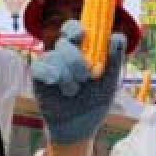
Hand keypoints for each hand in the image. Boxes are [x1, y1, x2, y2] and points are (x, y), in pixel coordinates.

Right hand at [31, 20, 125, 144]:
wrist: (78, 127)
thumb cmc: (94, 102)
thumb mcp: (109, 82)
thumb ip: (114, 59)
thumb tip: (118, 36)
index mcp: (81, 51)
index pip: (73, 29)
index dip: (74, 28)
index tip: (81, 36)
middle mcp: (63, 55)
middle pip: (64, 43)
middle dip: (76, 61)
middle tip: (85, 79)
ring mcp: (50, 65)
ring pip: (53, 56)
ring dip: (66, 75)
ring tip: (72, 91)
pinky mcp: (38, 77)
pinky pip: (39, 67)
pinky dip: (50, 74)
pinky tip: (56, 83)